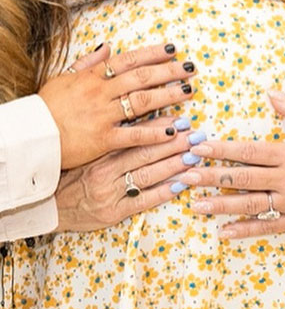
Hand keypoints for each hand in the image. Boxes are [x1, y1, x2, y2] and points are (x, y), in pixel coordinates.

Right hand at [38, 42, 195, 167]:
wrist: (30, 138)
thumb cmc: (46, 108)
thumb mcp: (64, 78)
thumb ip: (88, 62)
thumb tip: (109, 46)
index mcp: (92, 76)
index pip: (129, 60)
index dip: (153, 53)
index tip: (174, 50)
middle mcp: (101, 92)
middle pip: (142, 77)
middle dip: (169, 71)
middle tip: (190, 69)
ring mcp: (103, 115)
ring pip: (142, 101)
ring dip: (168, 96)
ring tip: (188, 92)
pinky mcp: (103, 139)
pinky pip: (134, 134)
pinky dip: (154, 132)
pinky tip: (172, 129)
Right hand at [55, 125, 205, 231]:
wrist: (49, 206)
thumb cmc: (72, 173)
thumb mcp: (88, 149)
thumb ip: (111, 131)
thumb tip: (137, 109)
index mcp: (99, 151)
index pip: (135, 135)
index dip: (161, 127)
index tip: (182, 120)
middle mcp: (105, 170)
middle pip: (146, 153)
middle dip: (175, 143)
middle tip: (197, 135)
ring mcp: (110, 193)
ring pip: (147, 174)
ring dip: (175, 165)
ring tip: (195, 156)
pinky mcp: (112, 213)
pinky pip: (142, 201)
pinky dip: (163, 192)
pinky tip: (180, 184)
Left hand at [179, 91, 284, 237]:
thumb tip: (271, 93)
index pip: (249, 151)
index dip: (221, 149)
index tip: (198, 147)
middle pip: (242, 178)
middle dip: (211, 176)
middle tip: (184, 175)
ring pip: (249, 205)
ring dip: (220, 205)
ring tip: (194, 204)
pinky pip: (266, 227)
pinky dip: (244, 231)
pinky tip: (222, 233)